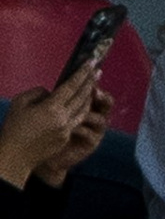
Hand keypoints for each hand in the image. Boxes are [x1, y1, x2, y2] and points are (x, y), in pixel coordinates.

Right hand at [0, 71, 111, 190]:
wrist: (15, 155)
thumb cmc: (14, 127)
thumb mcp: (20, 103)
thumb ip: (38, 93)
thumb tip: (51, 93)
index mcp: (52, 108)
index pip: (71, 86)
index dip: (82, 73)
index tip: (90, 63)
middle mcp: (63, 119)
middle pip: (82, 97)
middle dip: (90, 82)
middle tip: (97, 71)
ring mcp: (66, 130)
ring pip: (83, 110)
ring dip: (89, 97)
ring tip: (93, 86)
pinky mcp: (65, 138)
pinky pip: (76, 120)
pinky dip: (81, 110)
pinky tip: (82, 104)